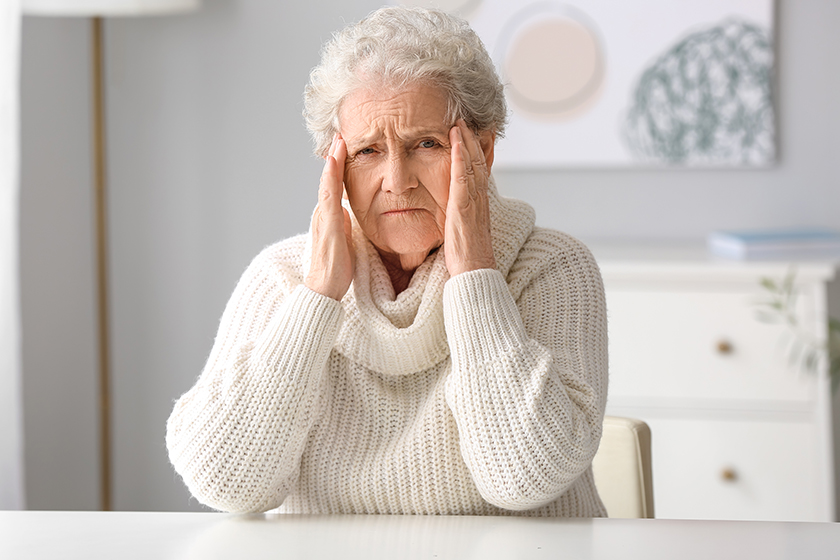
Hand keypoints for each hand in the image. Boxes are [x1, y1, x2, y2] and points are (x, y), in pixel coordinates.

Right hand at [305, 135, 354, 300]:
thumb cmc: (336, 268)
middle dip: (335, 155)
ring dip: (333, 160)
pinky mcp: (327, 226)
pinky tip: (334, 164)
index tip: (346, 145)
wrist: (324, 289)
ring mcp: (323, 218)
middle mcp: (323, 213)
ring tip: (338, 140)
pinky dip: (330, 178)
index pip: (335, 184)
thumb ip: (345, 222)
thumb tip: (348, 209)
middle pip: (329, 178)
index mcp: (329, 215)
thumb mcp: (345, 238)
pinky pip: (329, 197)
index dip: (339, 164)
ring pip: (327, 183)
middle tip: (341, 133)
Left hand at [445, 120, 495, 276]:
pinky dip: (460, 158)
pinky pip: (463, 177)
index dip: (473, 151)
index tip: (467, 134)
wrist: (474, 272)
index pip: (478, 171)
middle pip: (477, 162)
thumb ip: (459, 216)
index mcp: (478, 204)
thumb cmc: (466, 257)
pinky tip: (455, 143)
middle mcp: (479, 199)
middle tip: (464, 120)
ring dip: (465, 142)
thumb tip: (453, 211)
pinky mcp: (464, 206)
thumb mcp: (462, 231)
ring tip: (458, 123)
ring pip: (472, 164)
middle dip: (470, 140)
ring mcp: (473, 201)